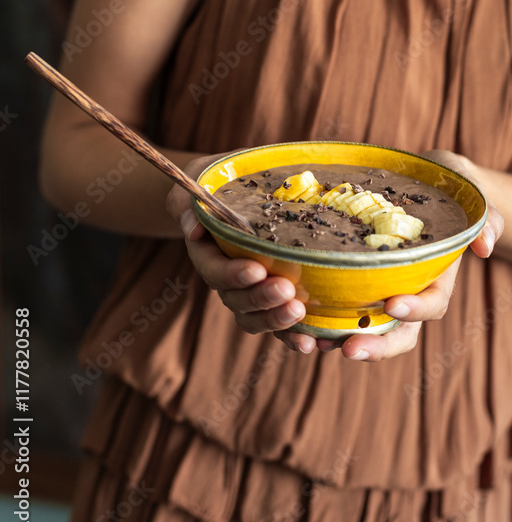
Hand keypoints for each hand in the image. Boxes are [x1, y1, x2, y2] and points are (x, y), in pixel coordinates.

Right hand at [166, 154, 316, 353]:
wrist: (233, 189)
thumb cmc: (216, 180)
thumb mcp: (200, 181)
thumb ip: (190, 203)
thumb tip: (193, 228)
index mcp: (208, 253)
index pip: (215, 272)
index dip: (233, 275)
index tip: (255, 269)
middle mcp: (227, 279)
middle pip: (238, 301)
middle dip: (261, 299)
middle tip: (286, 291)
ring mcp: (249, 292)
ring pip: (257, 318)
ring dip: (277, 321)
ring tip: (299, 311)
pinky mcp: (272, 298)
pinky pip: (279, 324)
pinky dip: (293, 336)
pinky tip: (313, 341)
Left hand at [316, 148, 503, 361]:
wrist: (427, 180)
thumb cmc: (453, 187)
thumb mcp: (472, 195)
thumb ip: (487, 217)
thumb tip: (486, 247)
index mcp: (437, 278)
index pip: (432, 305)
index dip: (415, 310)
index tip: (393, 304)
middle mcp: (409, 293)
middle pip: (398, 334)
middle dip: (376, 345)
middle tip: (348, 349)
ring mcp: (381, 291)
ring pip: (366, 330)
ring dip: (342, 340)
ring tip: (317, 344)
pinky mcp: (356, 282)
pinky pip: (340, 309)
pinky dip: (322, 320)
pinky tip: (298, 322)